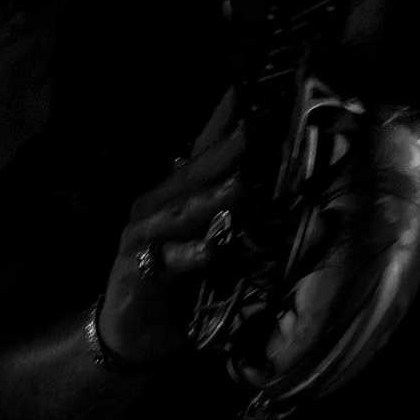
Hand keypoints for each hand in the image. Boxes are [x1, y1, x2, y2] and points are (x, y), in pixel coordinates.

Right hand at [97, 96, 245, 362]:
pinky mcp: (135, 270)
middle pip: (193, 173)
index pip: (202, 148)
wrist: (130, 332)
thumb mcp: (210, 242)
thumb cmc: (176, 283)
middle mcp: (155, 207)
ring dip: (211, 197)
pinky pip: (168, 260)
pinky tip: (214, 248)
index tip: (249, 87)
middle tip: (256, 126)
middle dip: (225, 149)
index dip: (223, 119)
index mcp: (176, 195)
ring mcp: (142, 237)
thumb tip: (290, 188)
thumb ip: (235, 214)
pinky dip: (192, 254)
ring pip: (180, 212)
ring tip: (241, 183)